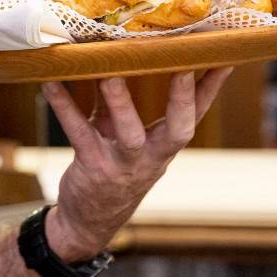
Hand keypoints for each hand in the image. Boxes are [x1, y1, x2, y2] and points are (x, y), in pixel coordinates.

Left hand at [40, 68, 232, 260]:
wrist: (88, 221)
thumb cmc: (110, 167)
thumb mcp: (119, 134)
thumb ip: (116, 99)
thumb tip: (112, 56)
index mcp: (163, 146)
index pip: (194, 115)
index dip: (210, 90)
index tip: (225, 60)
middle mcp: (151, 158)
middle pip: (177, 131)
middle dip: (182, 100)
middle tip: (183, 67)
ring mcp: (124, 165)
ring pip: (130, 135)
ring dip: (121, 102)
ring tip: (110, 73)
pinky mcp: (93, 167)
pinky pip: (79, 133)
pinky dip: (64, 107)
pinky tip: (51, 85)